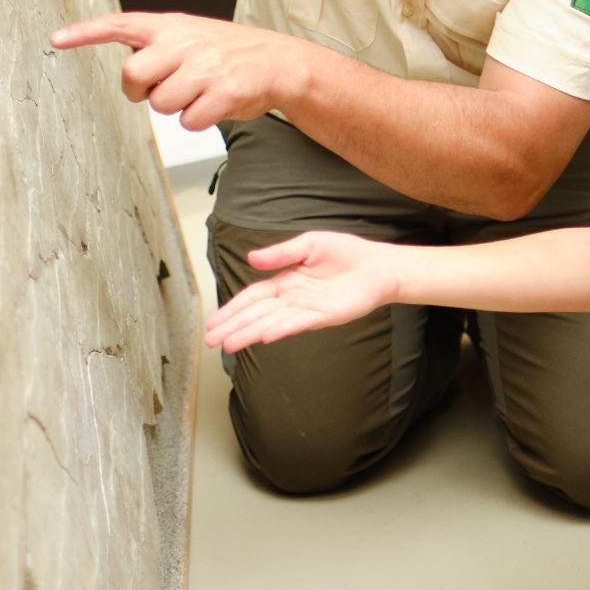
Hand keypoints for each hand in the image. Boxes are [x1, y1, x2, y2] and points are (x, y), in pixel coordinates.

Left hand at [50, 12, 320, 131]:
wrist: (279, 62)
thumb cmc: (228, 54)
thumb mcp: (192, 36)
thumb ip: (158, 47)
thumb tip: (132, 74)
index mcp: (172, 26)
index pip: (120, 24)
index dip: (86, 32)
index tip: (56, 39)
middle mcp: (185, 42)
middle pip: (132, 75)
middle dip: (142, 91)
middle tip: (164, 88)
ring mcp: (205, 67)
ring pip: (161, 104)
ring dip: (177, 107)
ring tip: (200, 92)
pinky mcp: (223, 92)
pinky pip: (189, 121)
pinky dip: (199, 119)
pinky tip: (215, 104)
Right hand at [205, 232, 401, 351]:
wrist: (378, 266)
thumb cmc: (346, 253)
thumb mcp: (309, 244)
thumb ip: (281, 253)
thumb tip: (251, 257)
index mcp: (286, 281)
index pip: (252, 297)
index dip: (232, 309)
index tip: (213, 322)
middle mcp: (293, 299)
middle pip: (256, 314)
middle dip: (232, 327)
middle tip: (210, 342)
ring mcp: (307, 309)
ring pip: (271, 323)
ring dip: (250, 333)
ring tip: (229, 345)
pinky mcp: (325, 315)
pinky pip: (298, 323)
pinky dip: (281, 329)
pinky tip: (265, 335)